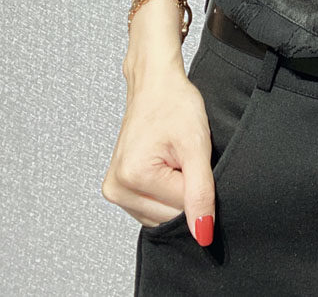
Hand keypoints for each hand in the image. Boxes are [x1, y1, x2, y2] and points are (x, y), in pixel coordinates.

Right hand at [101, 66, 214, 245]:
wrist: (155, 84)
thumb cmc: (174, 104)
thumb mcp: (196, 145)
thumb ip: (200, 192)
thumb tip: (202, 234)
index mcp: (132, 178)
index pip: (182, 210)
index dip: (196, 184)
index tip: (191, 158)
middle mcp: (117, 189)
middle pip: (169, 217)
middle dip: (184, 190)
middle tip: (182, 156)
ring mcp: (115, 190)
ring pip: (162, 216)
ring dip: (175, 191)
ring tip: (172, 158)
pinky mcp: (118, 188)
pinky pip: (152, 207)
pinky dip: (165, 191)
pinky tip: (164, 165)